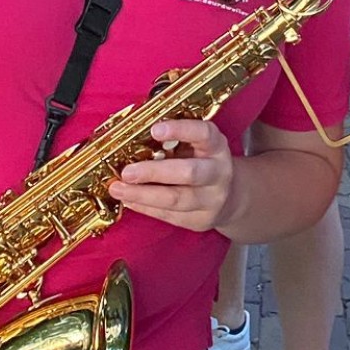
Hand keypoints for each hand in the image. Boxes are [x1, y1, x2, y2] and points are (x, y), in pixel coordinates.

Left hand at [111, 119, 235, 232]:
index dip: (180, 130)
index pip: (203, 134)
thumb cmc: (203, 162)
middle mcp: (219, 172)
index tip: (154, 129)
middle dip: (154, 172)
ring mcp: (212, 199)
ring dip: (143, 195)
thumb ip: (175, 141)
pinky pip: (169, 215)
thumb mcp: (198, 145)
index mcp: (217, 146)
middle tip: (126, 172)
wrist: (232, 197)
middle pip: (189, 173)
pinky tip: (129, 200)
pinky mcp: (200, 220)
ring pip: (176, 199)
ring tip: (118, 189)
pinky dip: (145, 207)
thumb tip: (133, 138)